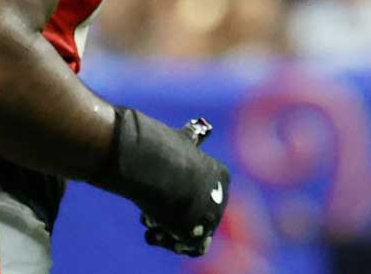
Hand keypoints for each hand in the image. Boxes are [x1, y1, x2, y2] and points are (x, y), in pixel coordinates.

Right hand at [87, 108, 228, 256]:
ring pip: (191, 232)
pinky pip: (182, 245)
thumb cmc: (161, 147)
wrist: (153, 163)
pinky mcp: (192, 234)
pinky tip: (152, 228)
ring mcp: (208, 218)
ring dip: (169, 229)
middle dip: (172, 211)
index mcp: (220, 175)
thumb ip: (193, 136)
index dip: (179, 191)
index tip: (162, 184)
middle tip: (152, 204)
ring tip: (150, 220)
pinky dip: (165, 240)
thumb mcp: (183, 140)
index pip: (203, 192)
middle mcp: (220, 199)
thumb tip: (203, 125)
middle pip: (194, 213)